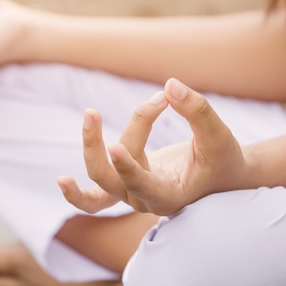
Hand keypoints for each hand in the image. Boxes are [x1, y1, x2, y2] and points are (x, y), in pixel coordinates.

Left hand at [59, 78, 249, 215]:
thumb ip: (197, 110)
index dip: (127, 168)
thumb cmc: (223, 157)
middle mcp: (145, 200)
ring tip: (90, 113)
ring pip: (101, 176)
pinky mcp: (126, 185)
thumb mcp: (218, 134)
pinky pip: (96, 196)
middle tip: (91, 112)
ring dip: (90, 146)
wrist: (223, 174)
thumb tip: (169, 85)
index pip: (141, 185)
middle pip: (108, 179)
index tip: (115, 146)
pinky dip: (78, 194)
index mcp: (169, 196)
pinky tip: (62, 181)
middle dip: (95, 147)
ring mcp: (132, 194)